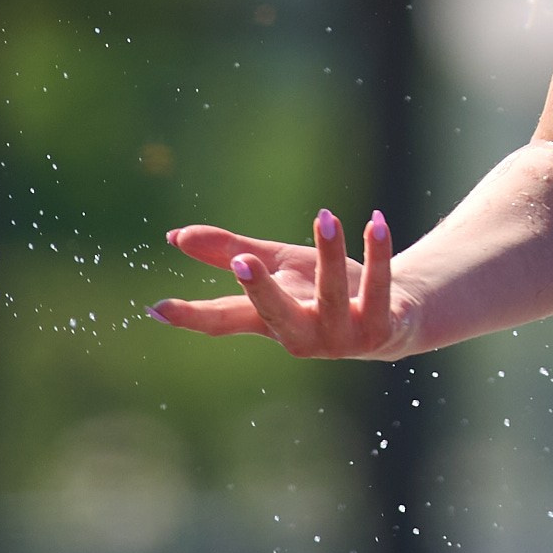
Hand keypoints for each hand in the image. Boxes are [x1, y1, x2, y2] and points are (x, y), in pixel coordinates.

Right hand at [149, 208, 411, 358]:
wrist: (395, 316)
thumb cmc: (324, 290)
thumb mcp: (279, 268)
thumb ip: (231, 253)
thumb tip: (175, 236)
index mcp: (271, 321)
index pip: (225, 319)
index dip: (192, 317)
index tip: (158, 309)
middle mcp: (303, 336)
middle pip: (275, 315)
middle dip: (260, 291)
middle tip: (243, 262)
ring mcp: (342, 336)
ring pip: (332, 295)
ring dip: (329, 254)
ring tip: (325, 216)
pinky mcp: (381, 328)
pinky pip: (379, 287)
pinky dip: (378, 254)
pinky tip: (375, 222)